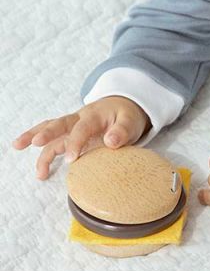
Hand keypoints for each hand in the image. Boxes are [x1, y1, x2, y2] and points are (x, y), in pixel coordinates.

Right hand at [12, 96, 151, 178]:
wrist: (124, 108)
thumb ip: (122, 131)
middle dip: (47, 132)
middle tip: (35, 142)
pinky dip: (41, 147)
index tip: (71, 159)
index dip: (76, 143)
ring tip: (18, 146)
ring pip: (51, 128)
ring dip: (34, 136)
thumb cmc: (126, 116)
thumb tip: (111, 141)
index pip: (82, 128)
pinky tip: (33, 161)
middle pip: (61, 123)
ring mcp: (73, 126)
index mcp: (95, 115)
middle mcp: (79, 118)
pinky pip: (53, 139)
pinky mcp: (69, 134)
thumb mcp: (130, 122)